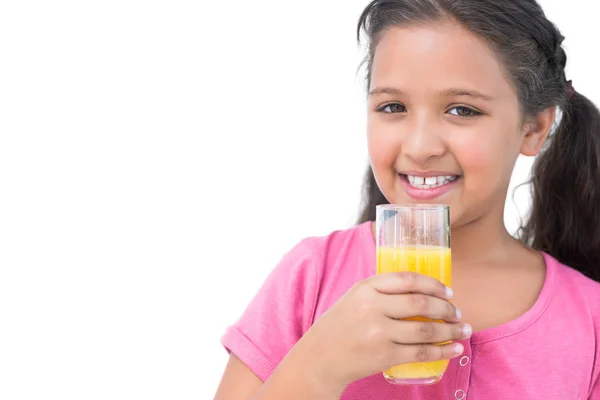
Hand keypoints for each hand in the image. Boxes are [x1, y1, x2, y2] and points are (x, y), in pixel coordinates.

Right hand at [297, 272, 469, 387]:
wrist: (319, 358)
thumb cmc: (340, 325)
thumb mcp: (355, 298)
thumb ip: (381, 290)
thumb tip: (422, 291)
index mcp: (365, 288)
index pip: (408, 279)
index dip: (433, 284)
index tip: (448, 291)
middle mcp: (372, 307)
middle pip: (421, 303)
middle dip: (446, 308)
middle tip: (457, 312)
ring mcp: (379, 332)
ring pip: (425, 329)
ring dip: (450, 330)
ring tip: (462, 330)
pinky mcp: (384, 355)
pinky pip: (421, 352)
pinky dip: (442, 351)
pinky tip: (453, 349)